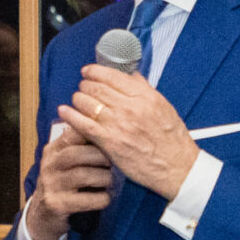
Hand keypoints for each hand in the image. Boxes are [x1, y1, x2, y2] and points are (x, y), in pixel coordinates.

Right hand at [22, 118, 114, 239]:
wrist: (44, 213)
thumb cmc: (63, 182)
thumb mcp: (65, 160)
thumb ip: (80, 144)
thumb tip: (108, 126)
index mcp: (53, 150)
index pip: (71, 133)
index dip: (93, 133)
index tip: (110, 139)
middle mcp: (49, 165)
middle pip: (76, 154)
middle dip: (100, 156)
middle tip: (114, 162)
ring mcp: (51, 185)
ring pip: (82, 176)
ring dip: (103, 177)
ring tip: (111, 180)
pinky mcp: (57, 205)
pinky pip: (84, 200)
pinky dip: (100, 199)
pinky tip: (106, 198)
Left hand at [59, 65, 200, 199]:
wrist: (176, 167)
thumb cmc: (172, 140)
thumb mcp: (164, 107)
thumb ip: (145, 90)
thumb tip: (131, 76)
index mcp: (145, 97)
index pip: (113, 76)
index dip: (96, 71)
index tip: (88, 71)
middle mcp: (131, 107)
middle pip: (97, 88)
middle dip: (85, 85)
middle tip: (82, 87)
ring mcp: (119, 124)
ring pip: (88, 103)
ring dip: (78, 98)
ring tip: (77, 100)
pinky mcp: (110, 142)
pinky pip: (84, 124)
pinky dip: (71, 116)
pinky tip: (64, 111)